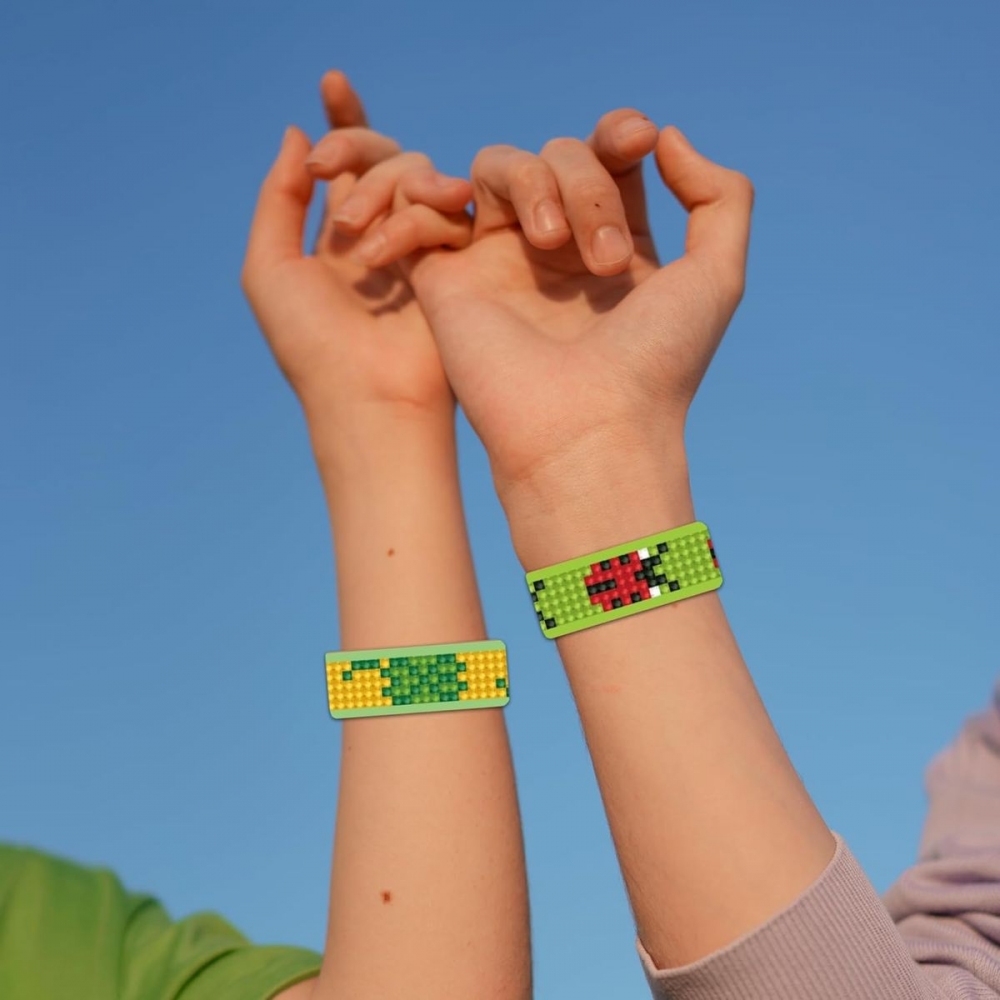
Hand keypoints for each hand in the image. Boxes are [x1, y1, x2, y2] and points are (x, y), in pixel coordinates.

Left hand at [241, 71, 471, 427]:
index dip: (343, 121)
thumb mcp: (270, 267)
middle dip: (354, 145)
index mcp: (340, 238)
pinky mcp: (459, 261)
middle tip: (329, 169)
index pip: (348, 165)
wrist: (368, 397)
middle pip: (384, 155)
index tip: (332, 82)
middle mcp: (385, 234)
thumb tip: (298, 133)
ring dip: (380, 192)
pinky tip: (389, 256)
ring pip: (416, 172)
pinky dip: (415, 219)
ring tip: (358, 241)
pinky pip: (445, 209)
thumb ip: (279, 197)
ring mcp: (424, 246)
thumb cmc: (310, 345)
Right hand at [345, 109, 753, 501]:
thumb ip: (720, 195)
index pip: (607, 158)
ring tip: (551, 243)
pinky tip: (466, 212)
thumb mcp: (718, 276)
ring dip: (533, 182)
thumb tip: (666, 138)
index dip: (619, 133)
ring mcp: (499, 262)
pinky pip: (425, 204)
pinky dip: (429, 191)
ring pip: (498, 164)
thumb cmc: (656, 363)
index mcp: (614, 245)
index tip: (638, 142)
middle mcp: (555, 249)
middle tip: (607, 260)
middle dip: (588, 186)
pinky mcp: (447, 279)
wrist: (587, 429)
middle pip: (559, 154)